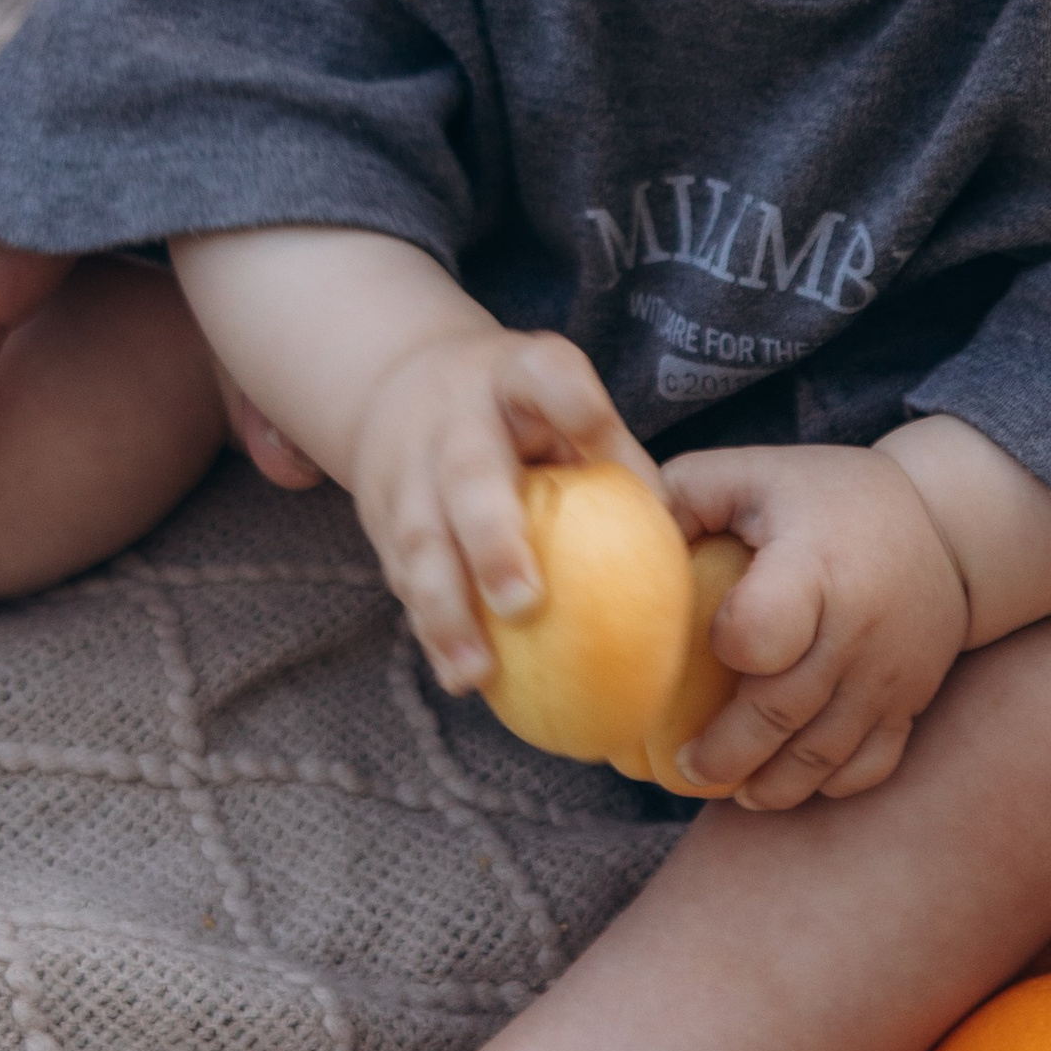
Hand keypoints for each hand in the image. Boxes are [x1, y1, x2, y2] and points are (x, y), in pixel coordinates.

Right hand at [349, 322, 650, 695]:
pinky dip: (429, 629)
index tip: (597, 438)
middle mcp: (453, 418)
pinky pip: (401, 576)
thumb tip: (673, 532)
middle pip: (468, 476)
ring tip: (476, 672)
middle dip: (492, 541)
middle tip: (524, 604)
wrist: (397, 379)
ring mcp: (405, 465)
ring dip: (446, 610)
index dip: (574, 405)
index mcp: (514, 375)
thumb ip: (607, 451)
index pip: (547, 377)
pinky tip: (460, 676)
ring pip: (419, 539)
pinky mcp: (377, 514)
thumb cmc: (512, 408)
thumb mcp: (556, 398)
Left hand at [663, 445, 970, 809]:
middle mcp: (858, 627)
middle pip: (782, 713)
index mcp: (814, 563)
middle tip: (684, 767)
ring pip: (823, 757)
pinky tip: (783, 780)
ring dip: (768, 785)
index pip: (763, 628)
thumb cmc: (824, 496)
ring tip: (726, 785)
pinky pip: (869, 768)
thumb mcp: (756, 471)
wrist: (947, 524)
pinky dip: (823, 788)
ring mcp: (891, 674)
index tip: (709, 644)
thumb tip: (611, 538)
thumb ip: (682, 495)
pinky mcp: (910, 704)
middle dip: (724, 755)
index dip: (729, 645)